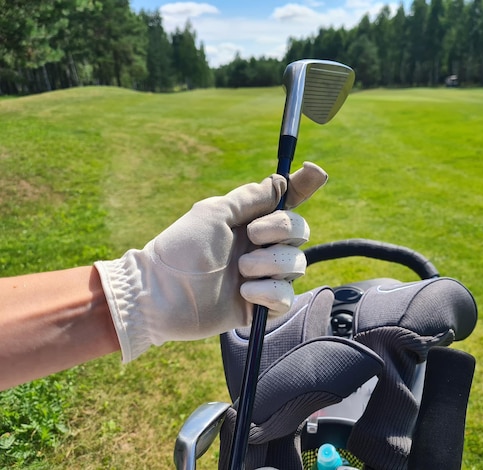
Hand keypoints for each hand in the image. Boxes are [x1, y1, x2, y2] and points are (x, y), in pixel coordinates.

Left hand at [95, 162, 326, 361]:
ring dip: (270, 263)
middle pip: (300, 231)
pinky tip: (244, 292)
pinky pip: (287, 297)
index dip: (304, 186)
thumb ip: (250, 197)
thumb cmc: (181, 249)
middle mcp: (262, 247)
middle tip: (252, 237)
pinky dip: (268, 292)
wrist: (161, 294)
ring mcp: (263, 277)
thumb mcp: (214, 214)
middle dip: (281, 230)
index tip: (315, 173)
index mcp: (251, 222)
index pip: (286, 202)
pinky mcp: (261, 306)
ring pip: (297, 264)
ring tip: (241, 270)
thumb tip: (281, 179)